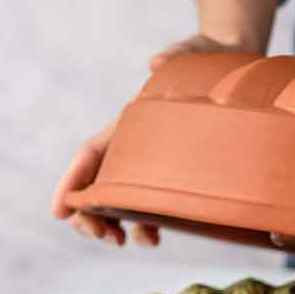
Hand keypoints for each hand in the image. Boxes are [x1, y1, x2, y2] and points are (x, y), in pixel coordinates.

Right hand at [51, 35, 247, 246]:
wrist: (235, 62)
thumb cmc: (206, 55)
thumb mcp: (192, 51)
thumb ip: (174, 54)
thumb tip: (158, 62)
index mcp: (131, 120)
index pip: (92, 153)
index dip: (73, 180)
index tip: (59, 210)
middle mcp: (138, 144)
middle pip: (99, 183)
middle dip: (90, 212)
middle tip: (101, 235)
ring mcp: (156, 161)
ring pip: (121, 200)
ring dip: (113, 224)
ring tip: (122, 242)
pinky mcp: (178, 172)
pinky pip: (152, 205)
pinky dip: (147, 224)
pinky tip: (154, 238)